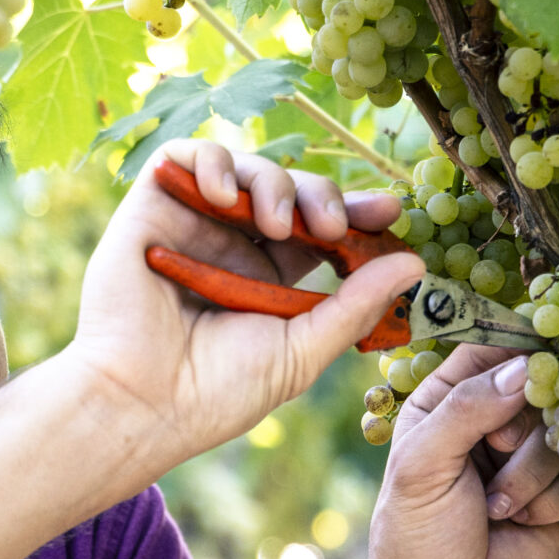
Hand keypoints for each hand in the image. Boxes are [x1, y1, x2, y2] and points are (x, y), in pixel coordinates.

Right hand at [61, 139, 420, 469]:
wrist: (144, 402)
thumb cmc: (219, 391)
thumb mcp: (303, 349)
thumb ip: (355, 304)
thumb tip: (414, 263)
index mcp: (271, 278)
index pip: (321, 229)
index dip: (356, 212)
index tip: (389, 210)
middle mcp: (233, 245)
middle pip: (290, 190)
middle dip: (322, 196)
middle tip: (333, 227)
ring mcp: (192, 223)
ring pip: (246, 168)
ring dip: (273, 183)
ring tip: (279, 224)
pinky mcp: (151, 208)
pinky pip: (185, 156)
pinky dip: (214, 160)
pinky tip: (227, 195)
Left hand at [361, 344, 558, 558]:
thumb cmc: (416, 538)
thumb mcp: (421, 466)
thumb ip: (466, 409)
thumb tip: (526, 368)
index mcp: (445, 400)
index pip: (490, 348)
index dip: (516, 353)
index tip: (534, 365)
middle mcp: (491, 420)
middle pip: (542, 384)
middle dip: (523, 426)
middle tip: (498, 451)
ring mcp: (531, 456)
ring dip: (534, 473)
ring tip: (497, 509)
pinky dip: (557, 500)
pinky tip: (524, 524)